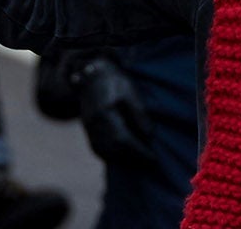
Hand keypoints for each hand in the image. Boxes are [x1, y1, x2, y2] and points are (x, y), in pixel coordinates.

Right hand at [78, 54, 156, 170]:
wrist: (92, 78)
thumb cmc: (114, 82)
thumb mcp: (130, 92)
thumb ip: (139, 114)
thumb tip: (149, 136)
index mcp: (105, 113)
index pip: (122, 139)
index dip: (138, 151)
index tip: (153, 158)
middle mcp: (94, 124)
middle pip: (114, 149)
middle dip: (133, 158)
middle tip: (150, 163)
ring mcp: (88, 129)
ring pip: (105, 152)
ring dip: (123, 160)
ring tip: (140, 162)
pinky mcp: (87, 132)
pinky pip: (98, 150)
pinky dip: (112, 157)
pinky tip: (123, 158)